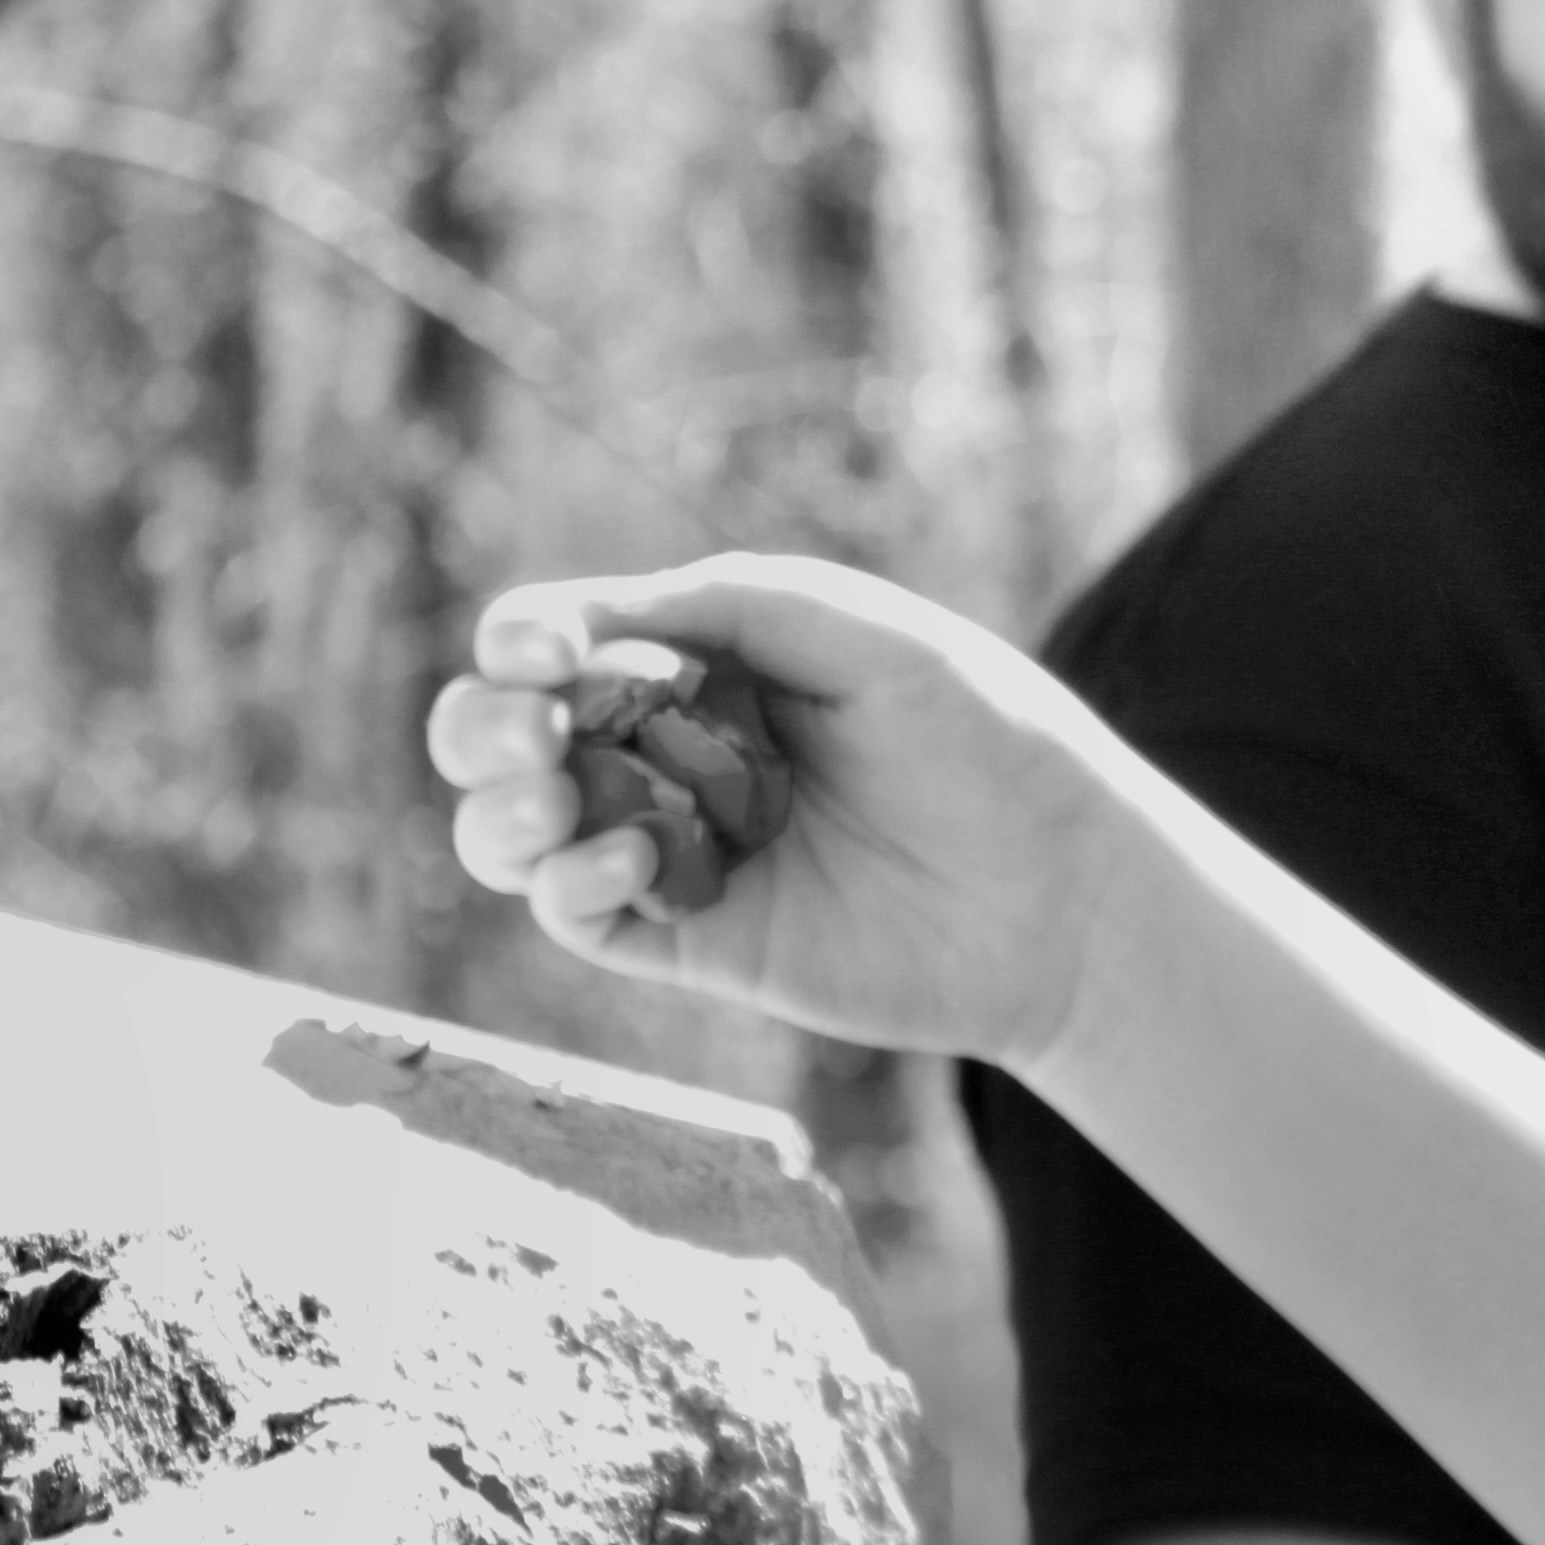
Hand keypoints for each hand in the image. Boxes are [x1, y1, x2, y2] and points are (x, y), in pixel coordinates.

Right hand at [425, 553, 1111, 1062]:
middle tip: (534, 733)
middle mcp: (670, 755)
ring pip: (512, 833)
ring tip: (555, 797)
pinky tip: (638, 858)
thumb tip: (583, 621)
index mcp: (705, 665)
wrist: (1064, 891)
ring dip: (499, 810)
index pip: (559, 641)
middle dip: (480, 727)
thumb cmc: (987, 739)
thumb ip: (729, 603)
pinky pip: (577, 915)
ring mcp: (673, 850)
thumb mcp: (864, 633)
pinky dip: (571, 881)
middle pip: (503, 737)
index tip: (543, 650)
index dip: (521, 640)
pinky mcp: (691, 940)